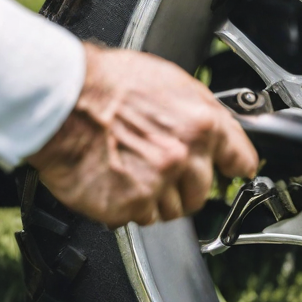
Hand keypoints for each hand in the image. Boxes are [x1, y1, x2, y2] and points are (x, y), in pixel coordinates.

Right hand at [28, 43, 258, 227]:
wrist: (61, 98)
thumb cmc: (106, 83)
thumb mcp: (169, 81)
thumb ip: (198, 113)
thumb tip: (215, 131)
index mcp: (201, 125)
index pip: (240, 159)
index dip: (233, 167)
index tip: (231, 172)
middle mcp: (183, 157)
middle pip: (201, 192)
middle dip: (183, 186)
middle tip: (157, 170)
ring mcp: (157, 183)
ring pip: (171, 211)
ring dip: (154, 200)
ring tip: (129, 171)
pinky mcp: (129, 204)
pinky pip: (137, 219)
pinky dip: (124, 207)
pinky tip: (112, 182)